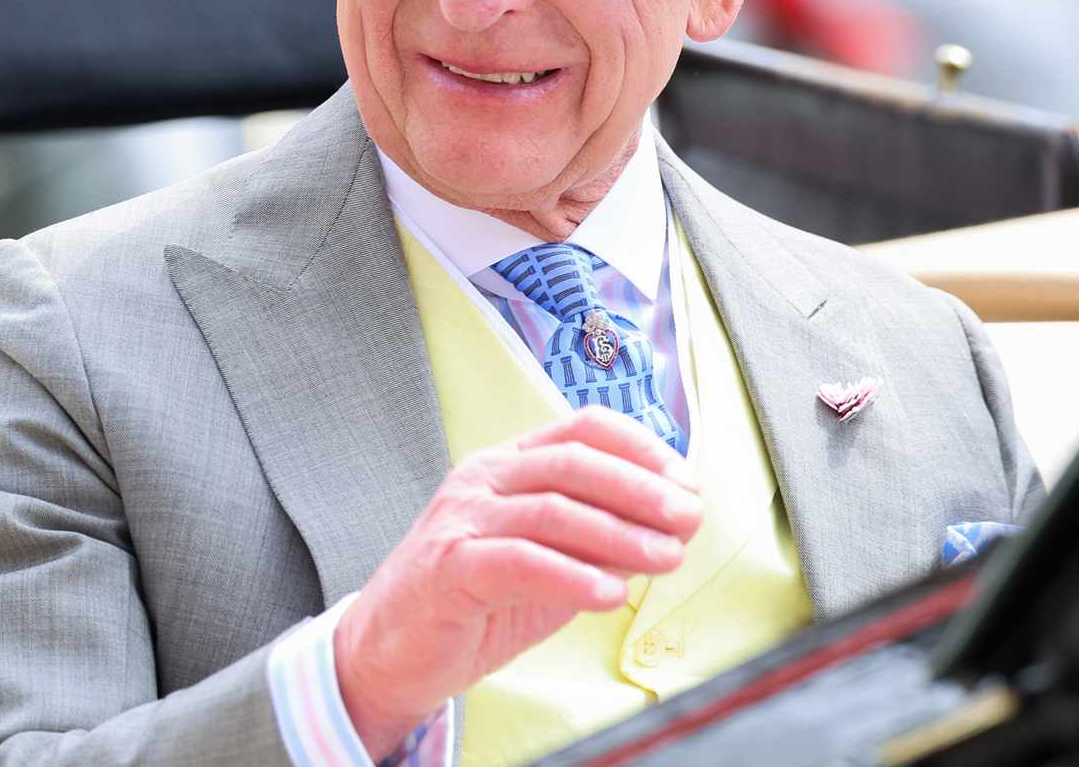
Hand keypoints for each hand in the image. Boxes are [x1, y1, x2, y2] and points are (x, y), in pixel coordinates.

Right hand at [333, 408, 702, 758]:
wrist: (389, 649)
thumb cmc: (475, 601)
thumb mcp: (549, 563)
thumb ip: (597, 540)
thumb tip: (668, 530)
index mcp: (510, 463)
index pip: (582, 428)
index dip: (641, 448)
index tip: (687, 481)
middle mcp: (484, 478)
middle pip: (573, 462)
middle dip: (641, 488)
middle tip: (689, 517)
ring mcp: (462, 519)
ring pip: (552, 509)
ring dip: (620, 533)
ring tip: (666, 558)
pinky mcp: (448, 568)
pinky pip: (519, 562)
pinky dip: (572, 575)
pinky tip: (611, 594)